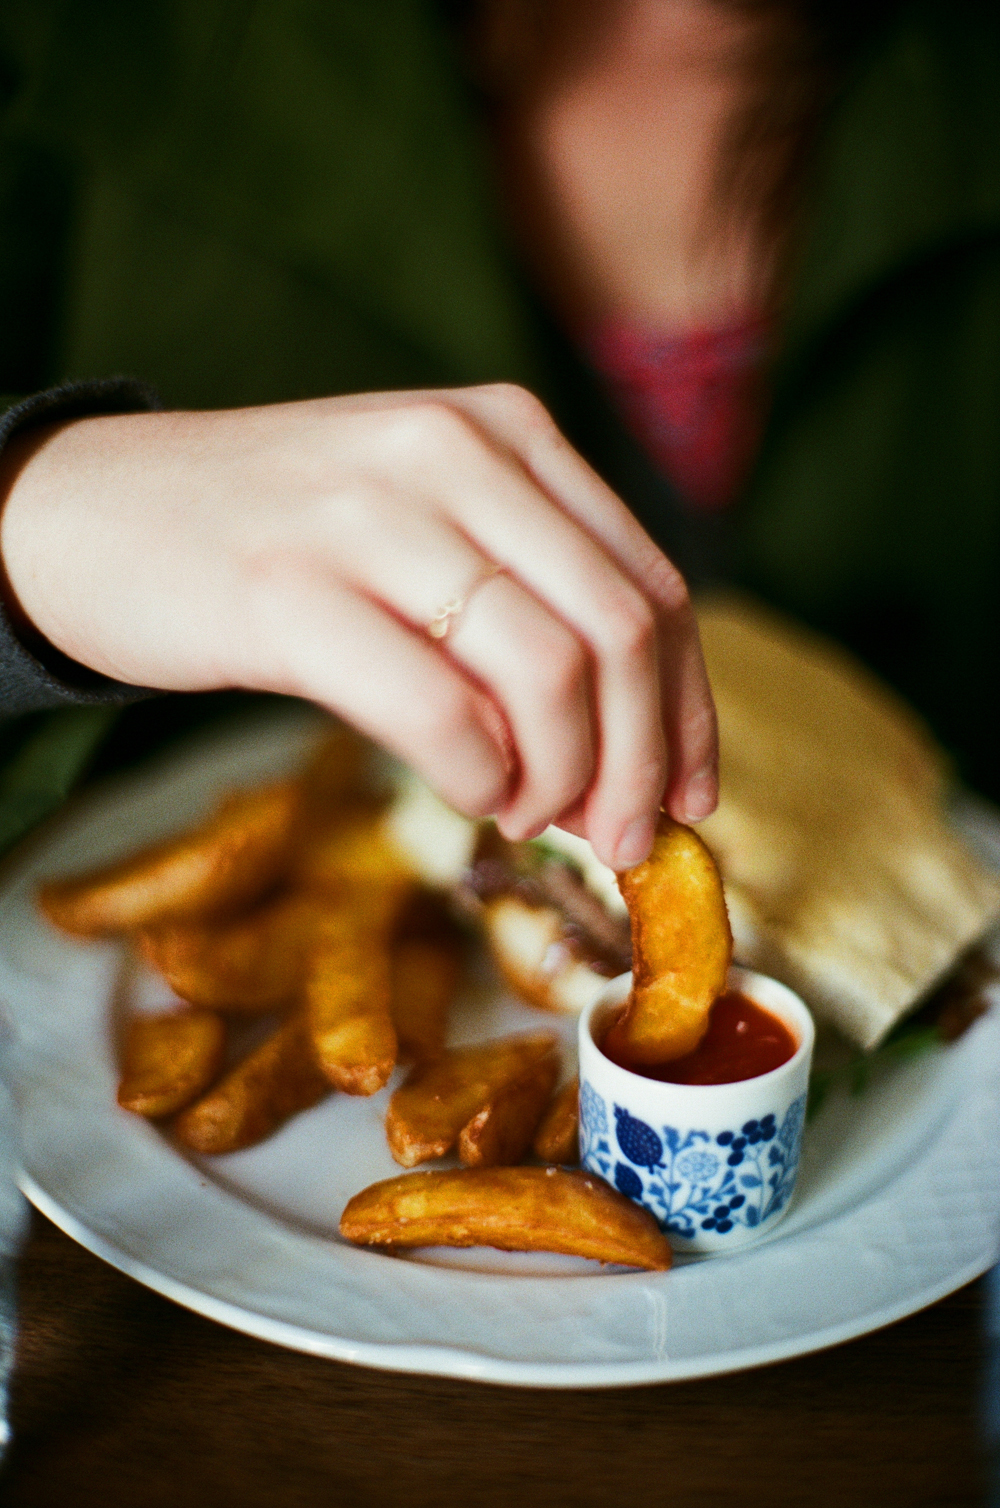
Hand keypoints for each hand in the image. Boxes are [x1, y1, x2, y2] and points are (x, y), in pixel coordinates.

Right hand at [0, 385, 716, 866]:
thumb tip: (633, 747)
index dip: (688, 711)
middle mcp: (452, 453)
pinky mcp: (286, 590)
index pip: (650, 588)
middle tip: (616, 838)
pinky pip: (439, 710)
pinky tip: (471, 794)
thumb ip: (528, 597)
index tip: (691, 796)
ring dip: (562, 779)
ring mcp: (367, 514)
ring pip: (545, 671)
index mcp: (507, 433)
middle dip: (644, 763)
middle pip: (618, 634)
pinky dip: (479, 777)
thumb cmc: (281, 538)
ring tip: (526, 815)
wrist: (95, 512)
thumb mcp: (425, 519)